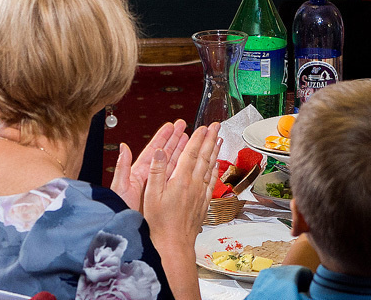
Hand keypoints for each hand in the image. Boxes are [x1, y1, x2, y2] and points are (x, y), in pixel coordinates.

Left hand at [111, 119, 189, 211]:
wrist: (128, 230)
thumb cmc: (120, 210)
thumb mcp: (120, 187)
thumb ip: (122, 167)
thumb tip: (123, 147)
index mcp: (139, 173)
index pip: (154, 150)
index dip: (163, 137)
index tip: (171, 126)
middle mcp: (150, 177)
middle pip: (165, 154)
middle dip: (175, 139)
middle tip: (183, 126)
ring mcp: (158, 186)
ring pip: (173, 165)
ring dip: (182, 151)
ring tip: (190, 139)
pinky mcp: (164, 196)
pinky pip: (177, 180)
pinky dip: (185, 170)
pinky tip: (192, 163)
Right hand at [142, 122, 219, 248]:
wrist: (174, 244)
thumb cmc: (160, 223)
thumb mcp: (151, 195)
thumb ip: (156, 171)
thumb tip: (159, 150)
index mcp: (181, 180)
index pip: (191, 153)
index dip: (197, 138)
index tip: (202, 126)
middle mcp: (194, 185)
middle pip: (204, 157)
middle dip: (210, 139)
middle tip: (217, 126)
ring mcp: (200, 194)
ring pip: (210, 167)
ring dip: (215, 151)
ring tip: (219, 139)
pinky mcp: (203, 203)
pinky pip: (211, 181)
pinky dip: (215, 169)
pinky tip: (216, 165)